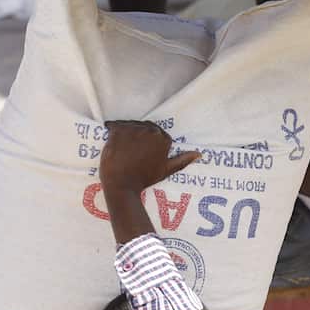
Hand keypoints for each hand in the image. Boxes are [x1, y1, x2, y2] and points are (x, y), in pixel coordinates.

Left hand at [99, 122, 200, 245]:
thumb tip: (199, 154)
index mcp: (162, 138)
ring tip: (121, 146)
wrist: (122, 185)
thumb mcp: (166, 170)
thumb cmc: (144, 179)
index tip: (140, 151)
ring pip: (129, 125)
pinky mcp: (117, 131)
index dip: (147, 141)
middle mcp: (150, 131)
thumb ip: (183, 160)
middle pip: (143, 126)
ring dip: (125, 132)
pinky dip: (111, 128)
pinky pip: (114, 124)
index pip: (155, 132)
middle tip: (129, 150)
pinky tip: (110, 135)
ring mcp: (133, 130)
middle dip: (137, 136)